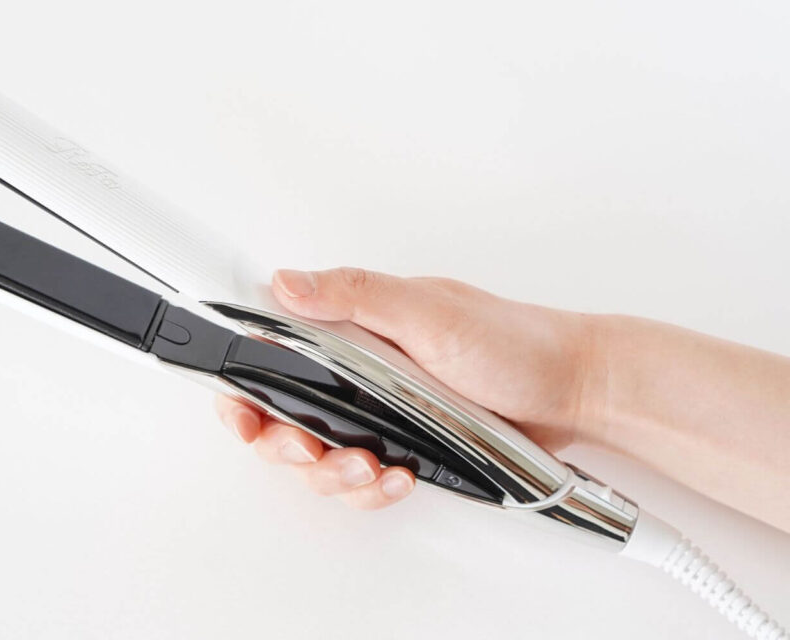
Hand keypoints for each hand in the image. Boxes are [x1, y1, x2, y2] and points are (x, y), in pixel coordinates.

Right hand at [215, 267, 598, 509]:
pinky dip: (370, 487)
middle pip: (281, 411)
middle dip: (280, 439)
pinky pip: (361, 477)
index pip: (272, 343)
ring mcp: (377, 410)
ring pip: (318, 453)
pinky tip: (394, 478)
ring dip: (330, 471)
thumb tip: (289, 282)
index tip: (239, 405)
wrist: (571, 390)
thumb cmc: (514, 343)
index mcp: (353, 323)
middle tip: (302, 445)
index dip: (242, 379)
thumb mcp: (429, 311)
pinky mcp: (400, 443)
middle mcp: (357, 367)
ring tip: (364, 466)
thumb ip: (355, 296)